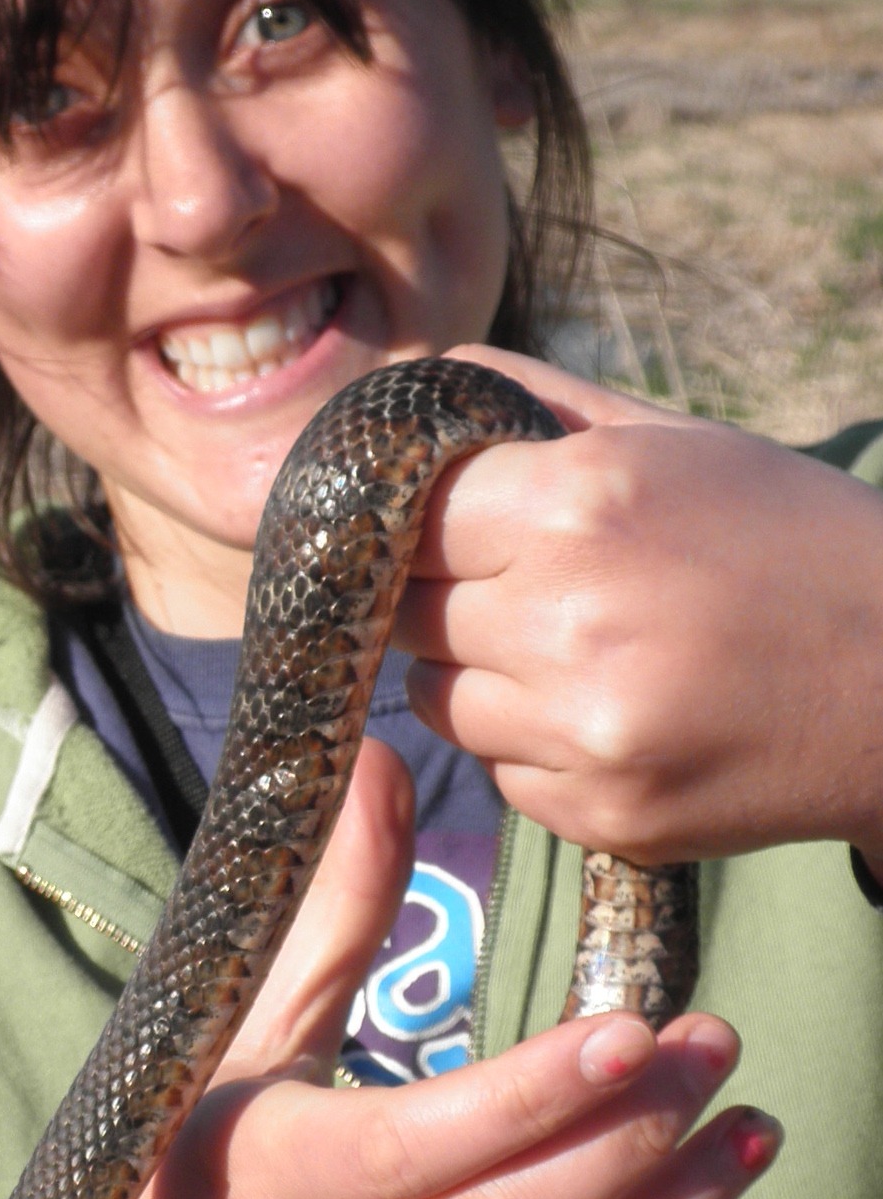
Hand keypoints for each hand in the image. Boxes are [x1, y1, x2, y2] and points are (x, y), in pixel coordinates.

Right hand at [59, 741, 781, 1198]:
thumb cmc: (170, 1154)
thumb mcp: (235, 1029)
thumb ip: (328, 907)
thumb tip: (379, 758)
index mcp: (266, 1172)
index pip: (420, 1143)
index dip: (535, 1095)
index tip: (636, 1024)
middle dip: (627, 1144)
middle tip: (718, 1051)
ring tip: (748, 1141)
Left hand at [390, 346, 882, 869]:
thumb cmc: (792, 541)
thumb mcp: (676, 440)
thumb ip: (532, 401)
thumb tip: (420, 386)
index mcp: (580, 504)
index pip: (407, 513)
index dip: (424, 520)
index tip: (453, 528)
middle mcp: (568, 619)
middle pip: (406, 611)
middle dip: (444, 596)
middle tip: (516, 588)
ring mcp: (582, 730)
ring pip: (435, 700)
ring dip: (477, 675)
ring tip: (573, 650)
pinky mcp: (600, 812)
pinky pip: (498, 771)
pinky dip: (529, 745)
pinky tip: (609, 711)